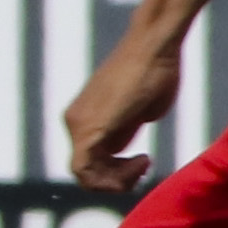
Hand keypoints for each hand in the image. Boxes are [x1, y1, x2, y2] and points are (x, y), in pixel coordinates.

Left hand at [60, 26, 180, 195]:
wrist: (153, 48)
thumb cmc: (154, 74)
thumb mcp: (137, 113)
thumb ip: (122, 133)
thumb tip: (117, 150)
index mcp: (84, 119)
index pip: (90, 164)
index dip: (117, 174)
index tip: (145, 162)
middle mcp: (74, 122)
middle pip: (87, 172)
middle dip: (117, 179)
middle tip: (145, 166)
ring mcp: (77, 124)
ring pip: (85, 175)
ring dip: (118, 180)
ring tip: (144, 162)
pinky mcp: (87, 128)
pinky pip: (86, 169)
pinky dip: (114, 176)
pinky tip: (141, 161)